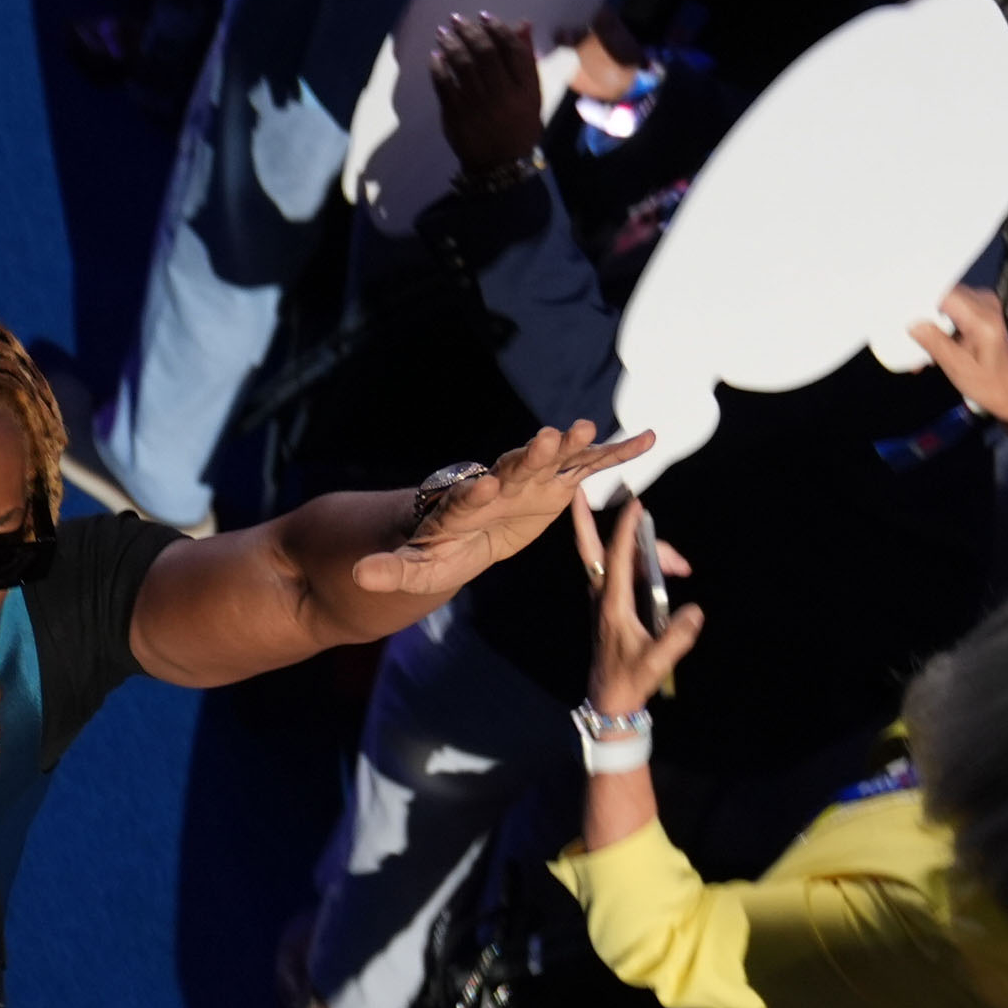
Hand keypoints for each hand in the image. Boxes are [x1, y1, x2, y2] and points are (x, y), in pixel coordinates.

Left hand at [351, 420, 656, 597]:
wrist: (465, 528)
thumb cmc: (438, 548)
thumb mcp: (415, 566)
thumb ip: (391, 570)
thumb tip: (360, 576)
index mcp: (462, 505)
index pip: (466, 496)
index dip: (473, 490)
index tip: (483, 484)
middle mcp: (498, 483)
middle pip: (512, 468)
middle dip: (528, 456)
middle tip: (544, 439)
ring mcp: (531, 480)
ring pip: (553, 461)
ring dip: (571, 447)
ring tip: (589, 430)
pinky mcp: (558, 484)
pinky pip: (589, 468)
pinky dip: (615, 454)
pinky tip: (646, 439)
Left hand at [431, 15, 547, 170]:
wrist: (500, 164)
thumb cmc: (519, 124)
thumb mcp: (531, 94)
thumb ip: (526, 60)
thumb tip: (522, 23)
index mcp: (525, 90)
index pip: (513, 50)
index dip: (498, 29)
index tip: (485, 16)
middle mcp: (503, 95)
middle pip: (485, 53)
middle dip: (470, 31)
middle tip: (457, 19)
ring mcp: (478, 105)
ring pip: (462, 65)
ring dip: (451, 43)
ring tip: (444, 32)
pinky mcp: (456, 115)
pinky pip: (444, 84)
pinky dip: (438, 66)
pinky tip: (436, 55)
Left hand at [576, 494, 704, 712]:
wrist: (610, 699)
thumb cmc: (630, 680)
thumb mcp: (656, 661)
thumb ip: (676, 638)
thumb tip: (696, 611)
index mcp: (612, 605)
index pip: (617, 559)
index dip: (626, 531)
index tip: (634, 505)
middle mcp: (604, 596)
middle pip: (594, 550)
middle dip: (586, 520)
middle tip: (579, 491)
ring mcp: (605, 599)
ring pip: (619, 560)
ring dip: (646, 550)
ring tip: (683, 566)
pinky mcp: (611, 606)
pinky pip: (622, 572)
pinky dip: (642, 562)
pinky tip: (668, 569)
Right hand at [912, 284, 1007, 422]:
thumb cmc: (990, 384)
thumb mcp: (959, 369)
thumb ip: (936, 344)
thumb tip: (913, 324)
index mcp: (983, 320)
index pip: (944, 295)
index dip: (920, 302)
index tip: (902, 316)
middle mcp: (986, 305)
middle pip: (943, 294)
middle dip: (922, 314)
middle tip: (909, 336)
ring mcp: (985, 305)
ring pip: (944, 300)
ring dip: (929, 320)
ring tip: (921, 346)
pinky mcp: (981, 309)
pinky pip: (951, 306)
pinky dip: (939, 322)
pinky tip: (932, 343)